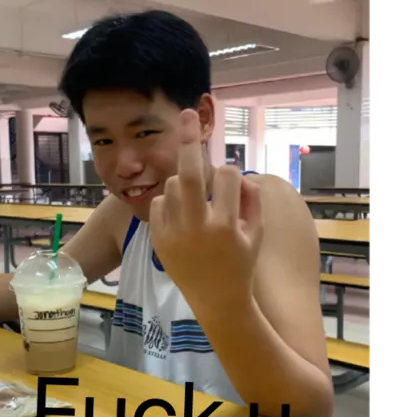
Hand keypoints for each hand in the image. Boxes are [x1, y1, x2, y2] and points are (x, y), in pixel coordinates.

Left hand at [149, 109, 262, 307]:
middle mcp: (197, 227)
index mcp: (226, 225)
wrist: (216, 302)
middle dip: (188, 139)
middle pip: (190, 173)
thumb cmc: (242, 267)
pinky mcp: (158, 239)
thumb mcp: (258, 234)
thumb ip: (253, 200)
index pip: (229, 177)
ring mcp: (173, 234)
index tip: (231, 177)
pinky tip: (181, 215)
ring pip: (173, 185)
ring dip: (185, 182)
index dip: (232, 173)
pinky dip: (170, 201)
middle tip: (185, 114)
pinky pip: (160, 203)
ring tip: (196, 200)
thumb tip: (238, 173)